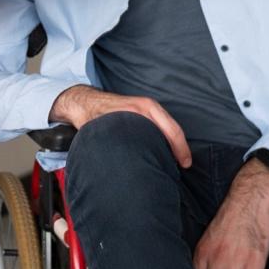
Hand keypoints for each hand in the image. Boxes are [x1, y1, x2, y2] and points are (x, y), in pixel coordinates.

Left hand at [48, 85, 191, 168]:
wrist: (84, 102)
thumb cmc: (93, 115)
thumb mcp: (105, 129)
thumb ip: (118, 142)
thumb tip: (131, 162)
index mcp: (142, 109)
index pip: (170, 130)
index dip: (179, 149)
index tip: (184, 164)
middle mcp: (147, 106)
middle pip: (173, 128)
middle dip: (181, 147)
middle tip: (184, 166)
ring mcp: (146, 107)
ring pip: (168, 126)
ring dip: (175, 142)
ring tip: (178, 161)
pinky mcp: (143, 111)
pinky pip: (161, 124)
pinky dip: (167, 136)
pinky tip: (165, 150)